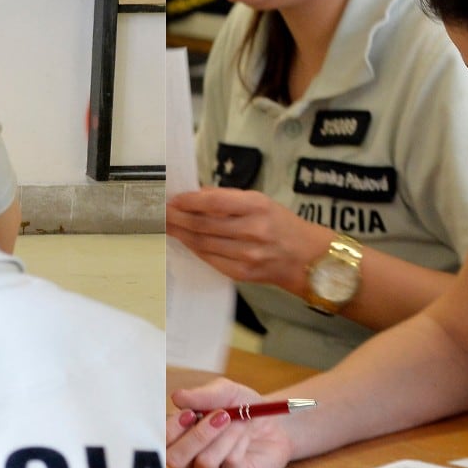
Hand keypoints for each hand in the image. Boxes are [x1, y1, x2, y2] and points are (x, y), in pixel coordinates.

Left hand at [165, 187, 330, 294]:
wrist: (307, 258)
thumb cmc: (282, 224)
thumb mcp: (261, 201)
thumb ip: (228, 199)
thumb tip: (196, 194)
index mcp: (257, 206)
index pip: (214, 202)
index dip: (189, 201)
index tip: (173, 198)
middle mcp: (252, 230)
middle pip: (203, 225)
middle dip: (177, 218)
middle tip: (161, 212)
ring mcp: (247, 255)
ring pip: (203, 243)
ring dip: (181, 234)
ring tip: (167, 225)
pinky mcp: (242, 273)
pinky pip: (210, 260)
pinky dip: (195, 249)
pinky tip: (185, 241)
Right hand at [167, 379, 293, 467]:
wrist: (277, 422)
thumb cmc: (244, 407)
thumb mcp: (225, 392)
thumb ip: (201, 395)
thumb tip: (176, 397)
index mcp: (182, 436)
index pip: (162, 442)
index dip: (172, 429)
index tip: (191, 413)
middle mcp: (191, 459)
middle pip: (175, 460)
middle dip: (197, 436)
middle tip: (221, 416)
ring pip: (204, 464)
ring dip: (224, 437)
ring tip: (240, 421)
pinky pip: (229, 466)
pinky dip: (239, 445)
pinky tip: (246, 436)